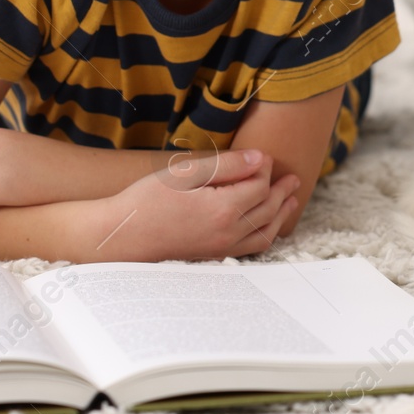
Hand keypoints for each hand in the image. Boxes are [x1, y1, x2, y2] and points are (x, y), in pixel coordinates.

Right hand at [81, 149, 302, 262]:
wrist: (122, 237)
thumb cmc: (148, 200)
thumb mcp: (185, 172)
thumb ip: (226, 165)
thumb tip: (260, 159)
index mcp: (224, 209)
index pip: (259, 186)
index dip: (264, 169)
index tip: (264, 156)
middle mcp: (229, 233)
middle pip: (267, 210)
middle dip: (281, 191)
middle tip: (292, 177)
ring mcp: (222, 249)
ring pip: (264, 233)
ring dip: (280, 215)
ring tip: (290, 199)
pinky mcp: (214, 257)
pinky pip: (251, 248)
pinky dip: (266, 233)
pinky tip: (265, 224)